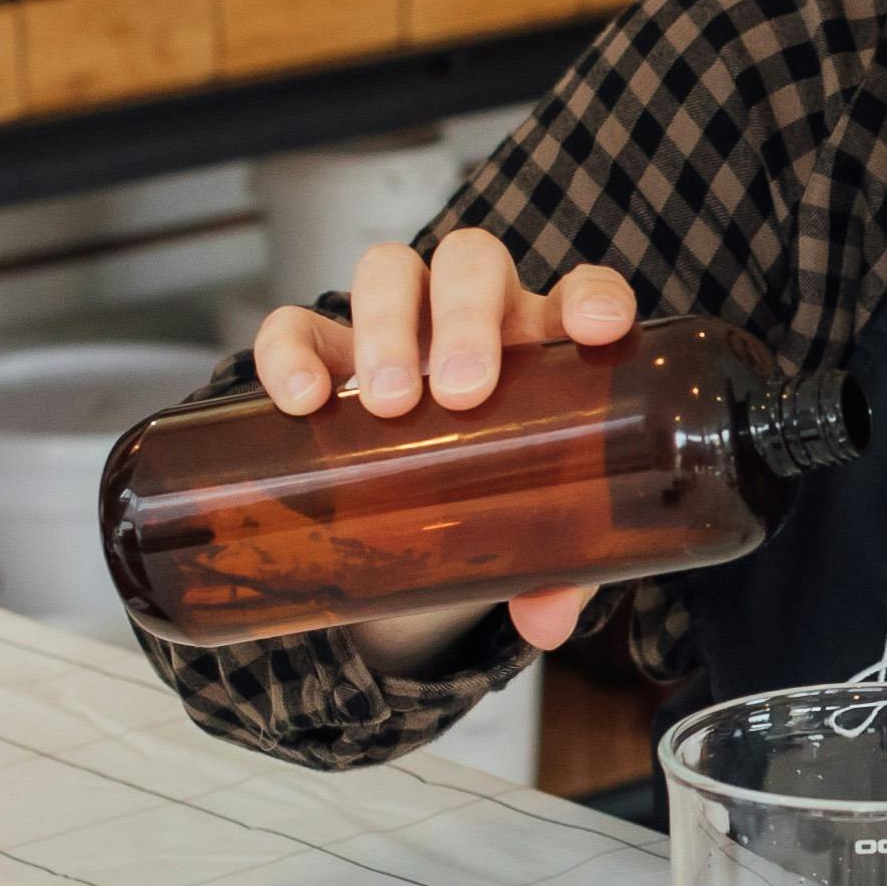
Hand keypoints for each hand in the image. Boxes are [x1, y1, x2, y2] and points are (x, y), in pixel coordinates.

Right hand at [245, 230, 643, 652]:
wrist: (414, 510)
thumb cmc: (495, 495)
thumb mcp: (534, 534)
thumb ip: (555, 570)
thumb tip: (547, 621)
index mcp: (544, 347)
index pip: (580, 293)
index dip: (593, 297)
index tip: (595, 328)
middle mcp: (472, 319)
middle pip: (471, 264)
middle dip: (467, 317)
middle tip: (462, 394)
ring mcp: (395, 328)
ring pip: (389, 273)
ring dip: (389, 327)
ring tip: (388, 405)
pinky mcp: (322, 353)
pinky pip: (296, 325)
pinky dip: (292, 352)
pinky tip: (302, 402)